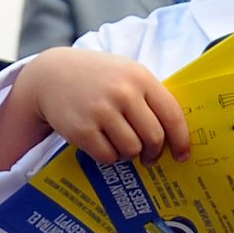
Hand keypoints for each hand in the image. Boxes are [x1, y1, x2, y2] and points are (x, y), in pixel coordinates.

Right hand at [17, 48, 190, 164]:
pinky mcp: (82, 129)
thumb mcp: (127, 74)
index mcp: (140, 78)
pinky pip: (108, 156)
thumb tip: (177, 136)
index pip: (172, 115)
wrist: (51, 74)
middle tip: (150, 157)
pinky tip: (104, 145)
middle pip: (154, 137)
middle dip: (155, 153)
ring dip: (130, 154)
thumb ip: (151, 98)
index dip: (181, 140)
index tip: (182, 155)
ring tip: (122, 145)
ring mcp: (101, 110)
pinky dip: (109, 157)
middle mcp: (123, 93)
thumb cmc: (98, 78)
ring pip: (132, 149)